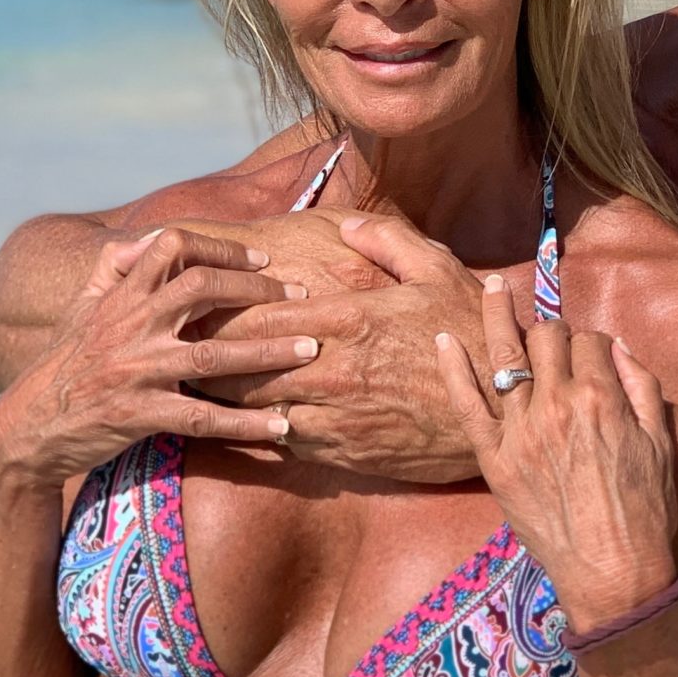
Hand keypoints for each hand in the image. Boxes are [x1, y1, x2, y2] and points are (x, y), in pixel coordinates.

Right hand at [0, 228, 308, 484]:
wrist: (28, 428)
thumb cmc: (64, 363)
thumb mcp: (81, 309)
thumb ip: (112, 269)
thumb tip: (144, 240)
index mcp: (121, 296)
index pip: (173, 247)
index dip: (221, 248)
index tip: (261, 261)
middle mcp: (130, 326)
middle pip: (202, 289)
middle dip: (257, 292)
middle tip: (302, 299)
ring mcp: (136, 371)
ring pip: (213, 355)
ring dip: (267, 353)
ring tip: (310, 351)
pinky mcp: (139, 415)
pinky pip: (202, 419)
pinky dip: (245, 423)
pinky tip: (282, 426)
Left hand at [194, 211, 488, 483]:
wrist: (505, 408)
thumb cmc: (471, 334)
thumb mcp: (437, 270)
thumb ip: (387, 240)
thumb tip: (347, 224)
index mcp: (347, 318)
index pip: (260, 316)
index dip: (219, 312)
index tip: (192, 306)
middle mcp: (332, 368)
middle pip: (244, 364)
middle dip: (205, 356)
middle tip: (172, 349)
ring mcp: (336, 414)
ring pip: (255, 408)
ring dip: (221, 398)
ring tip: (191, 386)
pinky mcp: (345, 452)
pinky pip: (284, 443)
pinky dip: (255, 432)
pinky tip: (238, 423)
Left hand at [436, 275, 677, 635]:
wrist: (612, 571)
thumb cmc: (645, 511)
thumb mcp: (660, 443)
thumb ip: (642, 387)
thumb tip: (617, 349)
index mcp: (601, 397)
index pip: (589, 339)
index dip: (591, 341)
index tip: (590, 353)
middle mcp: (556, 404)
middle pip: (546, 338)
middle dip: (550, 329)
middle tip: (548, 335)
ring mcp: (520, 430)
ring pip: (505, 355)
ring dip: (497, 316)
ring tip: (490, 288)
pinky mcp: (494, 459)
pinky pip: (466, 404)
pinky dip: (452, 369)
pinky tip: (444, 340)